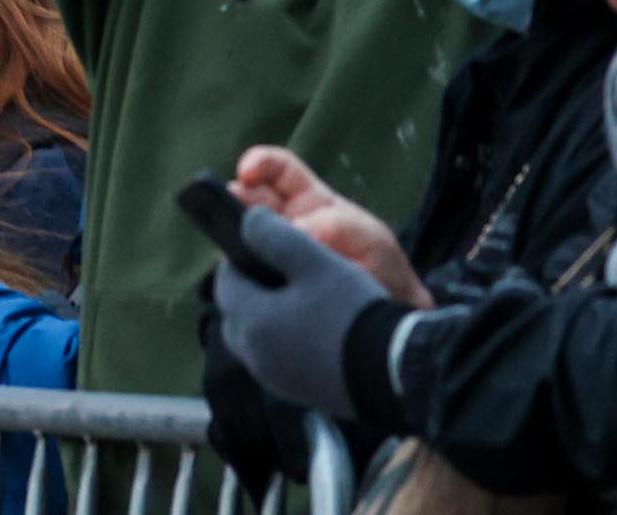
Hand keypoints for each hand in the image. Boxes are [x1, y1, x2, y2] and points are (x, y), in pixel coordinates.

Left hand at [211, 204, 394, 420]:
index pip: (225, 281)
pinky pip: (278, 360)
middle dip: (250, 289)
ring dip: (268, 316)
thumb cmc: (350, 311)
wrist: (392, 373)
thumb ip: (273, 235)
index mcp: (250, 321)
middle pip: (236, 313)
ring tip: (303, 299)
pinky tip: (317, 330)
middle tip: (282, 272)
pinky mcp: (299, 394)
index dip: (239, 259)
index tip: (263, 247)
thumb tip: (247, 221)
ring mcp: (275, 380)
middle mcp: (253, 356)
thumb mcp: (314, 260)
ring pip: (256, 339)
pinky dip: (286, 341)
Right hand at [233, 148, 427, 307]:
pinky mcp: (266, 288)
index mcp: (308, 201)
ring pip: (239, 238)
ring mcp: (272, 256)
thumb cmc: (380, 267)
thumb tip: (296, 229)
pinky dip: (240, 276)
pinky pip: (244, 276)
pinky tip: (246, 281)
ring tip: (237, 247)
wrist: (387, 318)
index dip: (259, 163)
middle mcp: (284, 224)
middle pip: (247, 200)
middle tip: (236, 212)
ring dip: (233, 239)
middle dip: (234, 199)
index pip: (277, 170)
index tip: (246, 172)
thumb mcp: (369, 239)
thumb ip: (337, 228)